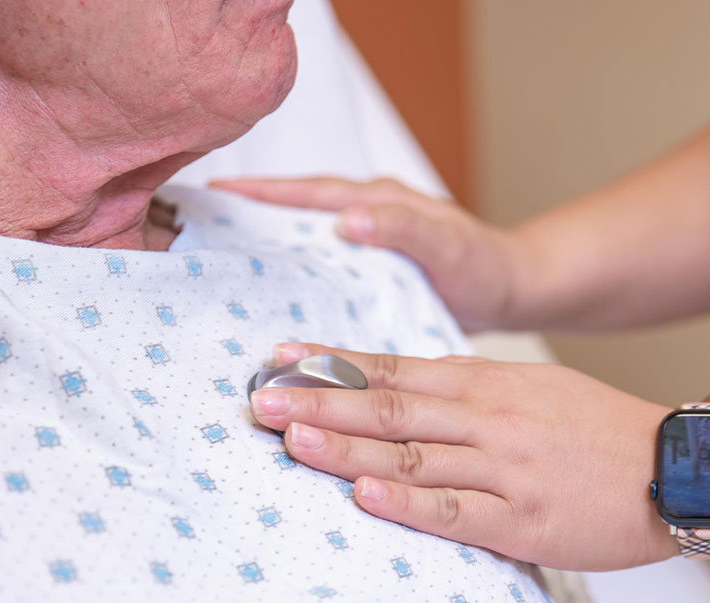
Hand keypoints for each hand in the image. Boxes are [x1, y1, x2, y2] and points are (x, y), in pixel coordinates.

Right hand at [210, 176, 540, 331]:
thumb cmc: (482, 264)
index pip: (309, 192)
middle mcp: (366, 217)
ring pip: (305, 239)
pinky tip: (272, 303)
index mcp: (377, 202)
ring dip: (267, 249)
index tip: (215, 194)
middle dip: (249, 215)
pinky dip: (295, 277)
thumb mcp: (447, 243)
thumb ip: (403, 227)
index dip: (262, 193)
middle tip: (198, 229)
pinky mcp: (371, 272)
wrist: (511, 291)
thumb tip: (347, 218)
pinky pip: (322, 268)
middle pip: (296, 211)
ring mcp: (366, 244)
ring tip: (219, 268)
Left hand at [248, 342, 676, 570]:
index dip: (332, 366)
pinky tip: (363, 496)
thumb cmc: (597, 429)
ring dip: (347, 449)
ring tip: (291, 441)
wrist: (677, 469)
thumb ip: (466, 389)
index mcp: (487, 383)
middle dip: (320, 402)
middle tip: (261, 399)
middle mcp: (489, 419)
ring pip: (413, 457)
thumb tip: (398, 386)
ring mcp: (505, 470)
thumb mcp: (531, 388)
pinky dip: (406, 504)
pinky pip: (455, 512)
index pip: (394, 370)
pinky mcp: (523, 521)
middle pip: (390, 409)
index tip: (278, 359)